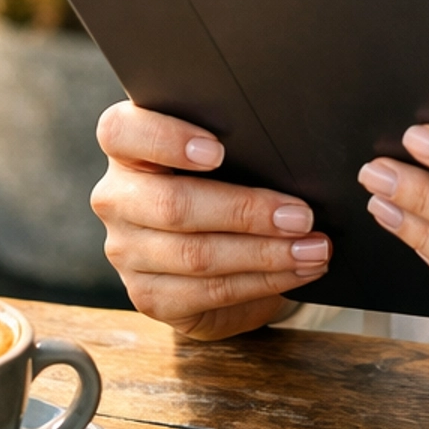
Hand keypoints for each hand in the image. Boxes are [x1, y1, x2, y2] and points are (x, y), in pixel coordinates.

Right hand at [91, 104, 332, 339]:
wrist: (217, 251)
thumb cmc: (225, 185)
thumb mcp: (226, 156)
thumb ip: (238, 143)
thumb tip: (293, 152)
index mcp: (127, 149)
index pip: (121, 132)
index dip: (165, 138)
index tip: (217, 150)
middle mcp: (117, 198)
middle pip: (172, 204)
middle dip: (246, 211)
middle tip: (301, 215)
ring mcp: (126, 251)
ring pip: (196, 255)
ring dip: (264, 253)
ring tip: (312, 248)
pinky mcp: (148, 296)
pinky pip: (209, 291)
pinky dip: (262, 281)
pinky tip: (296, 272)